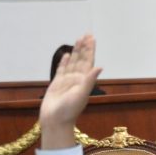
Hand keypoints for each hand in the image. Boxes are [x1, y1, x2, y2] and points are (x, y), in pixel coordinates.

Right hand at [40, 34, 100, 148]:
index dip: (90, 50)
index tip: (92, 39)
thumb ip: (90, 80)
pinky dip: (64, 62)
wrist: (55, 120)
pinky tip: (66, 55)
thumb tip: (100, 66)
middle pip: (81, 59)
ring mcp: (67, 80)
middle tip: (86, 34)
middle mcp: (77, 79)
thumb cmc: (69, 109)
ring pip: (72, 62)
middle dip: (84, 47)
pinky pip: (61, 69)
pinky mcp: (57, 83)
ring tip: (78, 40)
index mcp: (84, 80)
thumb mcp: (81, 94)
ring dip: (75, 51)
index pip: (88, 61)